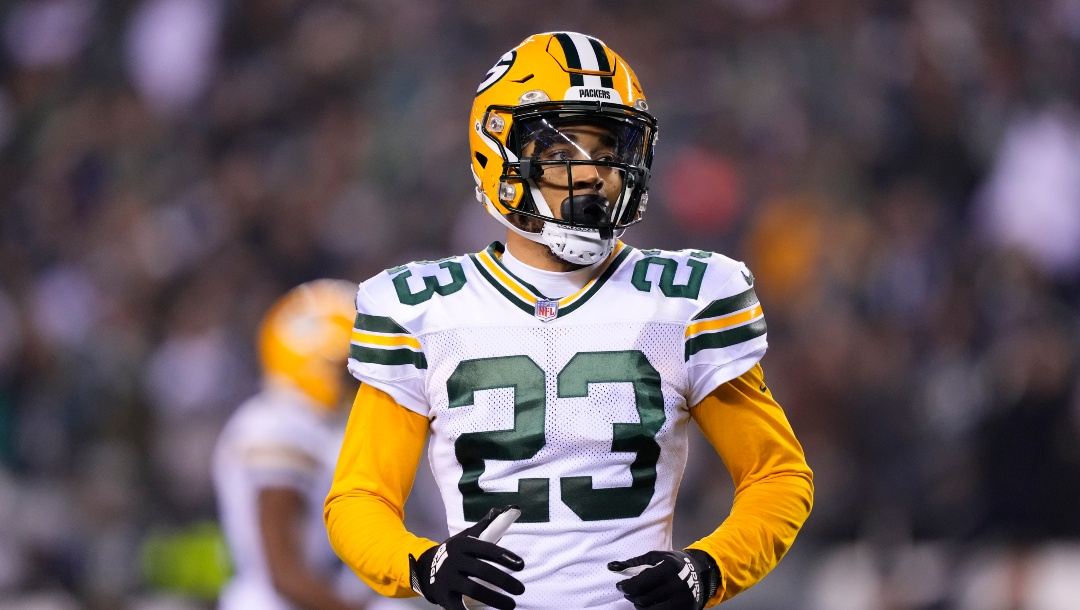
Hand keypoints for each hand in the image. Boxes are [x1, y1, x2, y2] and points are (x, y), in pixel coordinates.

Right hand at [409, 506, 524, 609]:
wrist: (423, 567)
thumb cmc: (454, 553)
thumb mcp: (466, 537)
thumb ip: (486, 526)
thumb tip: (506, 510)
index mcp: (462, 544)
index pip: (487, 549)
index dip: (506, 557)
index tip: (521, 566)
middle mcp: (454, 560)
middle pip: (482, 570)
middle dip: (504, 581)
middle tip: (521, 590)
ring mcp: (446, 578)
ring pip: (473, 589)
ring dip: (494, 599)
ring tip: (511, 605)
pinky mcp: (442, 596)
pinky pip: (458, 607)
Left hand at [608, 549, 719, 609]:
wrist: (700, 573)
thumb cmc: (673, 563)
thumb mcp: (655, 557)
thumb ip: (634, 563)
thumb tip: (611, 567)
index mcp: (669, 568)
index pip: (640, 584)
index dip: (626, 587)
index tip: (620, 586)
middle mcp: (677, 586)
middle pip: (643, 599)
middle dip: (632, 596)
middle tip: (630, 591)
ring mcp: (682, 601)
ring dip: (640, 605)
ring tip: (640, 597)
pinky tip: (650, 604)